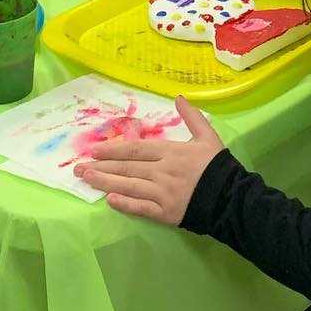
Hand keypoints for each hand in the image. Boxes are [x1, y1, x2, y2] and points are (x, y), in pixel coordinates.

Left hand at [79, 96, 224, 223]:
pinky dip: (124, 204)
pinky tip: (109, 200)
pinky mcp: (165, 213)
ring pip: (129, 186)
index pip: (135, 149)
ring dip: (105, 182)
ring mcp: (162, 194)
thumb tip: (179, 97)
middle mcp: (162, 172)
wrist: (231, 197)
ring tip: (86, 179)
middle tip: (78, 168)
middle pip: (126, 167)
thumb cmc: (218, 166)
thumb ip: (192, 117)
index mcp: (171, 152)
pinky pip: (141, 208)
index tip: (93, 150)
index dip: (113, 149)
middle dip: (101, 166)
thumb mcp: (207, 136)